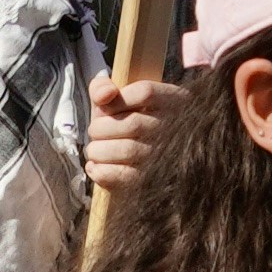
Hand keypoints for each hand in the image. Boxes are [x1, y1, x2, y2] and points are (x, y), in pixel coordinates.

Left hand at [83, 73, 175, 199]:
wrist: (133, 163)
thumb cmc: (122, 123)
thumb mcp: (114, 101)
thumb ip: (102, 89)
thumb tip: (103, 96)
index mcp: (174, 100)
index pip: (145, 92)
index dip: (117, 100)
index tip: (105, 109)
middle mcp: (177, 128)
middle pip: (134, 124)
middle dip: (102, 128)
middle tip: (94, 132)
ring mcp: (168, 158)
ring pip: (128, 151)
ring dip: (99, 151)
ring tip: (93, 150)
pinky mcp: (153, 182)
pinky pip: (123, 177)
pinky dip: (100, 171)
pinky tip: (95, 167)